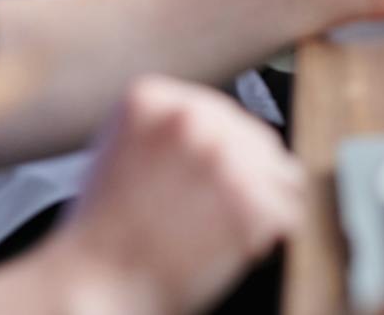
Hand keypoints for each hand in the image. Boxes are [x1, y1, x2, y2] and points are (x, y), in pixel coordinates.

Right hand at [47, 77, 305, 314]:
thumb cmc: (105, 234)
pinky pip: (289, 213)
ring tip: (216, 231)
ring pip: (281, 174)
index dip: (220, 155)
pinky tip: (232, 248)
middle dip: (245, 179)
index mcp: (153, 97)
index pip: (223, 113)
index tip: (197, 184)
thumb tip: (229, 125)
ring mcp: (224, 157)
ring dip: (261, 205)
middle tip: (206, 216)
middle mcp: (190, 117)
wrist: (93, 288)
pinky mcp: (251, 201)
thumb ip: (171, 126)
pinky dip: (271, 236)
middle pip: (257, 140)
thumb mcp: (123, 150)